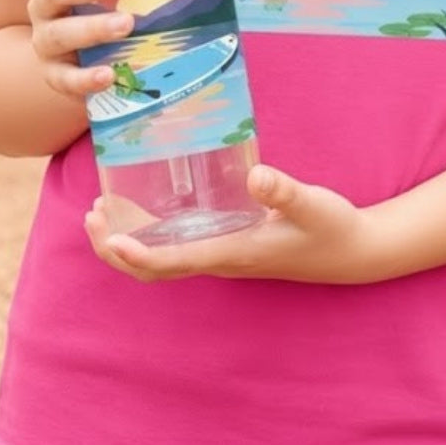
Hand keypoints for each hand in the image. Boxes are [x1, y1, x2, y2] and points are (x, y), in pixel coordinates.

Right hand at [24, 0, 134, 102]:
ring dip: (92, 28)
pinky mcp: (56, 77)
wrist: (81, 62)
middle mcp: (44, 7)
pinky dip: (85, 78)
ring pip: (58, 34)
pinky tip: (109, 74)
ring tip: (127, 24)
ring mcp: (46, 43)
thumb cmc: (109, 10)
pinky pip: (65, 79)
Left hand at [84, 164, 379, 284]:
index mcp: (233, 253)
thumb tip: (256, 175)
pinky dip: (153, 236)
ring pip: (163, 261)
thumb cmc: (331, 228)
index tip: (109, 237)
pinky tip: (150, 208)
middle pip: (155, 269)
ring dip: (129, 243)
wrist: (353, 252)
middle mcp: (222, 260)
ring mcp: (225, 257)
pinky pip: (180, 249)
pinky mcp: (232, 247)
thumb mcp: (311, 204)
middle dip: (117, 249)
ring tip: (104, 212)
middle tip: (92, 216)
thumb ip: (285, 191)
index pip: (172, 262)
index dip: (136, 254)